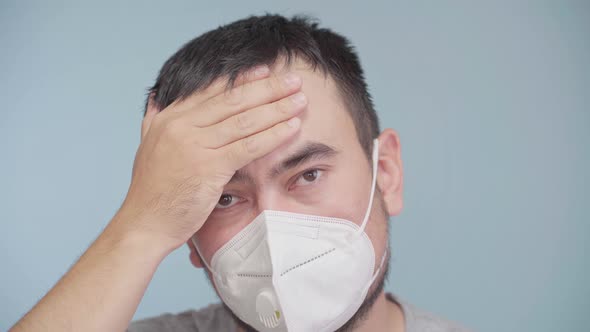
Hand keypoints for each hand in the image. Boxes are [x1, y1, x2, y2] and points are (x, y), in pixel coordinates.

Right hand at [116, 66, 305, 249]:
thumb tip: (156, 99)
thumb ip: (153, 122)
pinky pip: (248, 146)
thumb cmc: (151, 192)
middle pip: (233, 100)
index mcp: (169, 118)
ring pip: (245, 120)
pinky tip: (292, 127)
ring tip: (300, 100)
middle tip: (293, 80)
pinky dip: (273, 135)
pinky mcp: (208, 167)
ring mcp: (195, 145)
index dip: (242, 80)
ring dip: (277, 108)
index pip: (212, 91)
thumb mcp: (147, 147)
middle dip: (267, 88)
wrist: (143, 224)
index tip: (264, 71)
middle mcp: (181, 126)